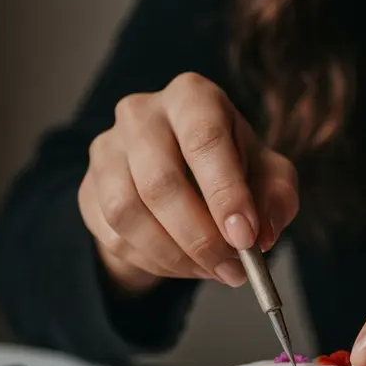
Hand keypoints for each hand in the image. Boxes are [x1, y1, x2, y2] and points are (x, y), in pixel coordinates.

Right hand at [78, 73, 297, 294]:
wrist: (183, 176)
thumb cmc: (231, 167)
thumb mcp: (268, 174)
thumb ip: (277, 197)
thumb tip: (263, 233)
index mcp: (192, 96)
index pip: (204, 140)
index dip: (225, 194)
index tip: (245, 237)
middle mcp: (142, 114)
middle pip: (161, 181)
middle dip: (202, 238)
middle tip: (234, 268)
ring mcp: (107, 149)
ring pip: (128, 212)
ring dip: (176, 255)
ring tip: (213, 269)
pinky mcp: (88, 188)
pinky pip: (114, 236)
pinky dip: (154, 262)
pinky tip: (184, 264)